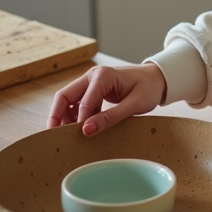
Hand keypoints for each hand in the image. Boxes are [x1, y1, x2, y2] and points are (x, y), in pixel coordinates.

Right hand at [46, 62, 166, 135]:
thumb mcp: (134, 105)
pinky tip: (77, 129)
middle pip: (65, 96)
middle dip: (57, 115)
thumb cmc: (149, 88)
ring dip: (64, 116)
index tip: (79, 137)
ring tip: (65, 135)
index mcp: (103, 76)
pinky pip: (77, 103)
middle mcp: (93, 75)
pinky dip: (74, 116)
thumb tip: (86, 130)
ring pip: (68, 100)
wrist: (158, 78)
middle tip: (53, 135)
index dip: (79, 120)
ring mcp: (91, 82)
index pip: (84, 101)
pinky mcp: (93, 90)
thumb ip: (110, 118)